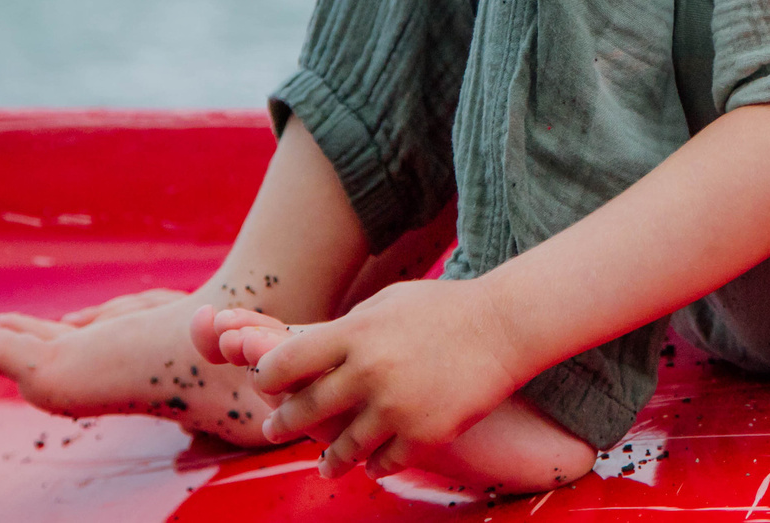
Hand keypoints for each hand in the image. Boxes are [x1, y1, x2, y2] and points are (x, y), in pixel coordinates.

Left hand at [250, 277, 531, 479]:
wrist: (504, 327)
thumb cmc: (442, 309)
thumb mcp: (385, 303)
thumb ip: (345, 329)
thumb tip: (305, 352)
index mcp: (355, 334)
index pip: (285, 363)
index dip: (267, 377)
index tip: (265, 384)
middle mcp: (369, 373)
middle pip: (305, 410)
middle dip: (283, 423)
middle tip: (274, 429)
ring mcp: (396, 407)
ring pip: (342, 449)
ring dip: (329, 459)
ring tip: (325, 464)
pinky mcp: (423, 434)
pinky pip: (383, 463)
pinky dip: (375, 466)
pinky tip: (372, 464)